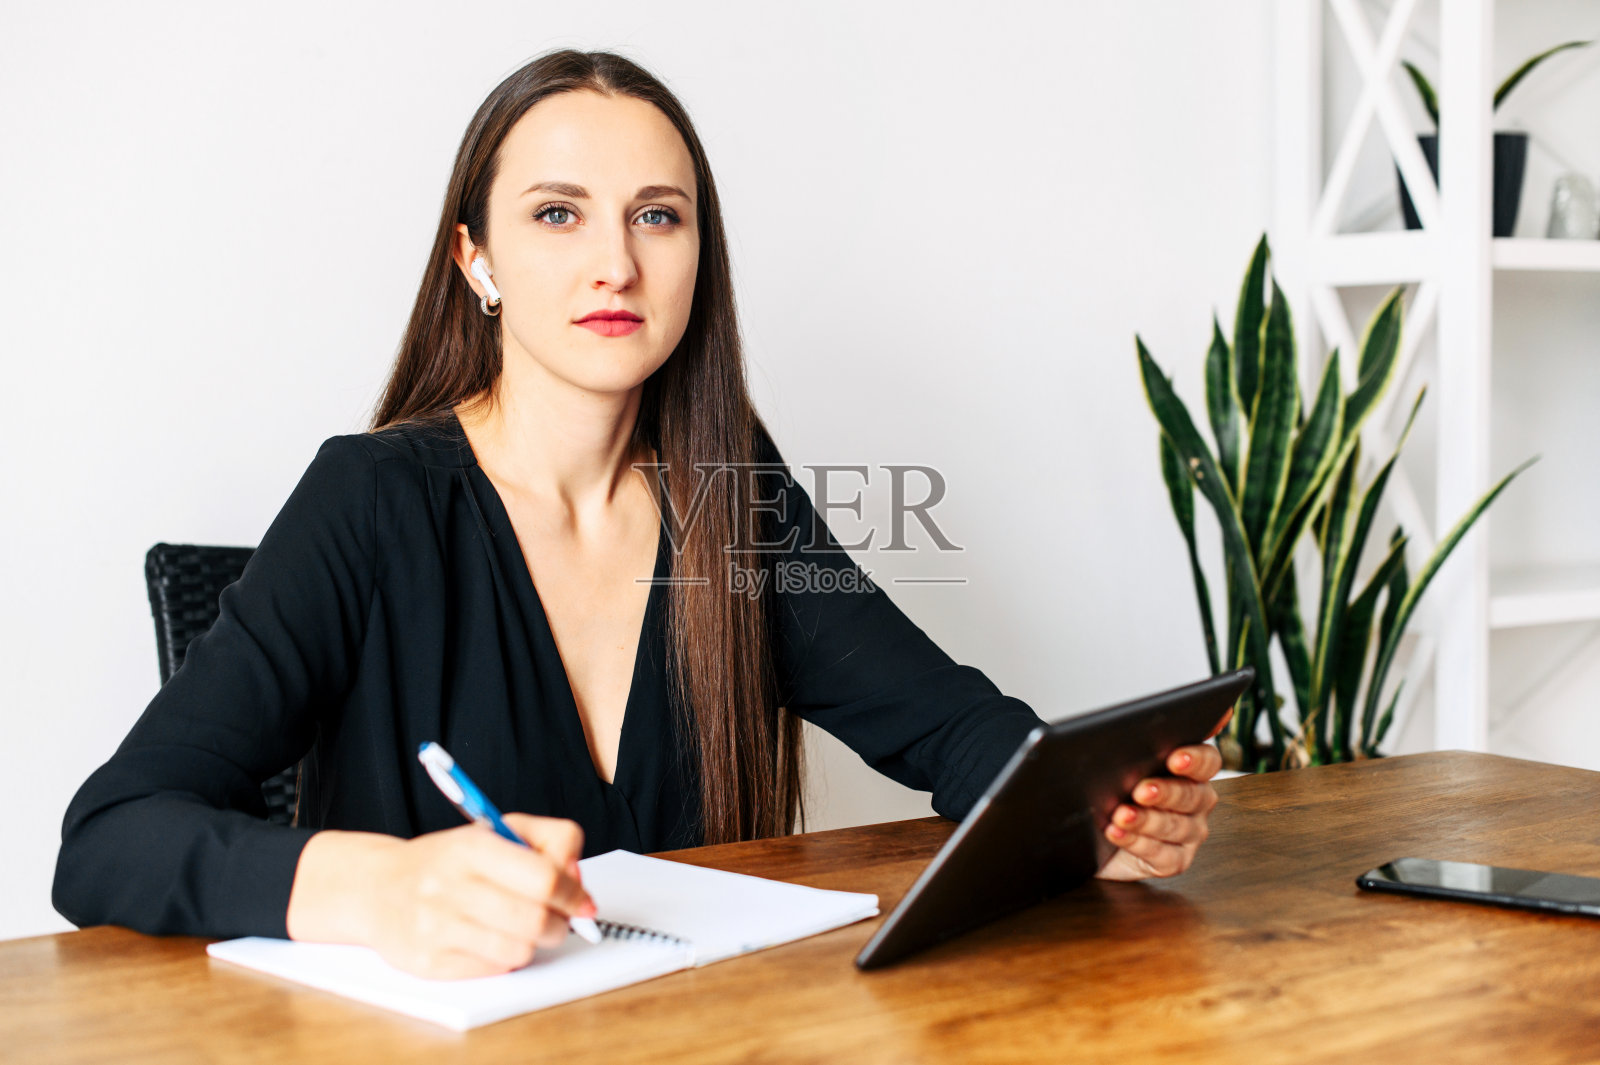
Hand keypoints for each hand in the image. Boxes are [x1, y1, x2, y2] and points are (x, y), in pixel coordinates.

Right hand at [362, 814, 595, 979]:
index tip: (582, 901)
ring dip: (535, 942)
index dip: (574, 893)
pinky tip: (495, 940)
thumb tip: (578, 881)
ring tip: (526, 928)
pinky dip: (506, 958)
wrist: (378, 888)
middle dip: (560, 923)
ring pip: (519, 950)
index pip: (544, 877)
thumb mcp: (497, 831)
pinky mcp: (428, 962)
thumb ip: (550, 841)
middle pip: (535, 919)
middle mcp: (448, 886)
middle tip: (559, 919)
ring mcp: (435, 927)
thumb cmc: (448, 861)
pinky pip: (493, 969)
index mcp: (471, 847)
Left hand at [1094, 707, 1232, 881]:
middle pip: (1192, 795)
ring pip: (1176, 826)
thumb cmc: (1110, 791)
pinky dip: (1137, 843)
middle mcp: (1197, 802)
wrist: (1089, 835)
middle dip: (1165, 792)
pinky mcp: (1175, 861)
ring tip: (1121, 814)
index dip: (1195, 759)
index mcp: (1191, 772)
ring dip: (1147, 820)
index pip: (1207, 761)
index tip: (1175, 758)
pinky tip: (1116, 833)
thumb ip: (1142, 743)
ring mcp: (1189, 833)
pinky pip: (1163, 855)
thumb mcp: (1120, 764)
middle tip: (1140, 790)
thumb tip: (1161, 716)